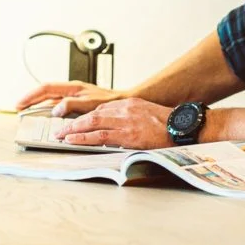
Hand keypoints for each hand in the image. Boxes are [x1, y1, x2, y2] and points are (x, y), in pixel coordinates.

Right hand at [15, 81, 125, 114]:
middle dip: (31, 99)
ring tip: (27, 112)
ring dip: (38, 104)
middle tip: (18, 108)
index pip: (46, 88)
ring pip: (50, 98)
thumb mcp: (90, 103)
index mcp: (72, 87)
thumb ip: (71, 104)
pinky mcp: (77, 102)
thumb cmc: (109, 101)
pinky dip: (48, 109)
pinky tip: (45, 116)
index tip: (21, 104)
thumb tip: (55, 109)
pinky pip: (57, 104)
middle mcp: (71, 90)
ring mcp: (73, 95)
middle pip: (45, 92)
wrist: (123, 101)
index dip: (31, 96)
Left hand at [54, 97, 173, 149]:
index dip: (87, 117)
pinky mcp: (127, 134)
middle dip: (74, 122)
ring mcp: (126, 121)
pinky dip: (84, 138)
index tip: (77, 123)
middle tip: (61, 129)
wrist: (183, 127)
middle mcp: (125, 109)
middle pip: (93, 113)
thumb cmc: (170, 124)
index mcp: (131, 104)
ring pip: (92, 122)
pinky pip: (100, 136)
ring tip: (61, 135)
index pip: (102, 108)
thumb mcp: (149, 114)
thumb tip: (121, 128)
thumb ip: (133, 118)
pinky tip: (72, 141)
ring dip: (73, 129)